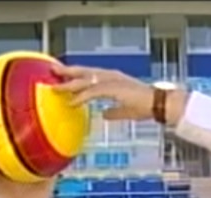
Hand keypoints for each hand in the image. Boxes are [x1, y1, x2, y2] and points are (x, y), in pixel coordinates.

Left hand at [52, 64, 186, 123]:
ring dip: (70, 83)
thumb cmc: (146, 106)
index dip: (76, 75)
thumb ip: (114, 112)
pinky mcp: (114, 89)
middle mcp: (111, 76)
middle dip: (68, 71)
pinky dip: (82, 97)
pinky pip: (93, 92)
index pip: (90, 74)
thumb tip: (104, 115)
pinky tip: (72, 102)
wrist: (158, 104)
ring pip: (86, 80)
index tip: (63, 76)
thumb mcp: (125, 110)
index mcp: (113, 79)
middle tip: (53, 70)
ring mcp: (112, 81)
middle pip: (84, 72)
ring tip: (56, 87)